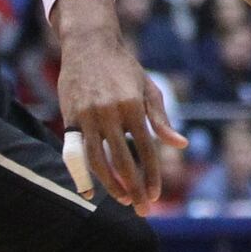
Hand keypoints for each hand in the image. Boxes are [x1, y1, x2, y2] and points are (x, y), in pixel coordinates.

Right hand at [53, 0, 186, 215]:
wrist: (89, 43)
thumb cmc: (124, 67)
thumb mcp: (148, 88)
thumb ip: (161, 119)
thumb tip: (180, 144)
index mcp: (133, 105)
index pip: (146, 150)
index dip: (151, 175)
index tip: (155, 195)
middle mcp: (110, 112)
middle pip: (123, 161)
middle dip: (134, 188)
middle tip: (142, 208)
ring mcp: (88, 115)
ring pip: (98, 161)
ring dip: (111, 185)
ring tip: (123, 199)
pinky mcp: (71, 117)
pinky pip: (78, 152)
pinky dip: (86, 173)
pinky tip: (94, 189)